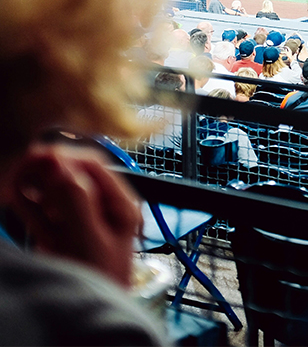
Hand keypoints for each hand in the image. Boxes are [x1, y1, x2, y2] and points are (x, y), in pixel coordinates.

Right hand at [9, 143, 142, 288]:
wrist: (88, 326)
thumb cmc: (100, 282)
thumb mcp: (90, 239)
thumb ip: (77, 202)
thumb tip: (63, 165)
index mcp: (120, 204)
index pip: (94, 166)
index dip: (66, 156)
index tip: (39, 155)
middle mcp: (102, 208)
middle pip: (73, 176)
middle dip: (46, 169)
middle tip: (22, 165)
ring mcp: (80, 221)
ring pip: (55, 192)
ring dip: (34, 182)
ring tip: (15, 178)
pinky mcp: (61, 235)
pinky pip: (44, 211)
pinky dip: (30, 202)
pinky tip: (16, 194)